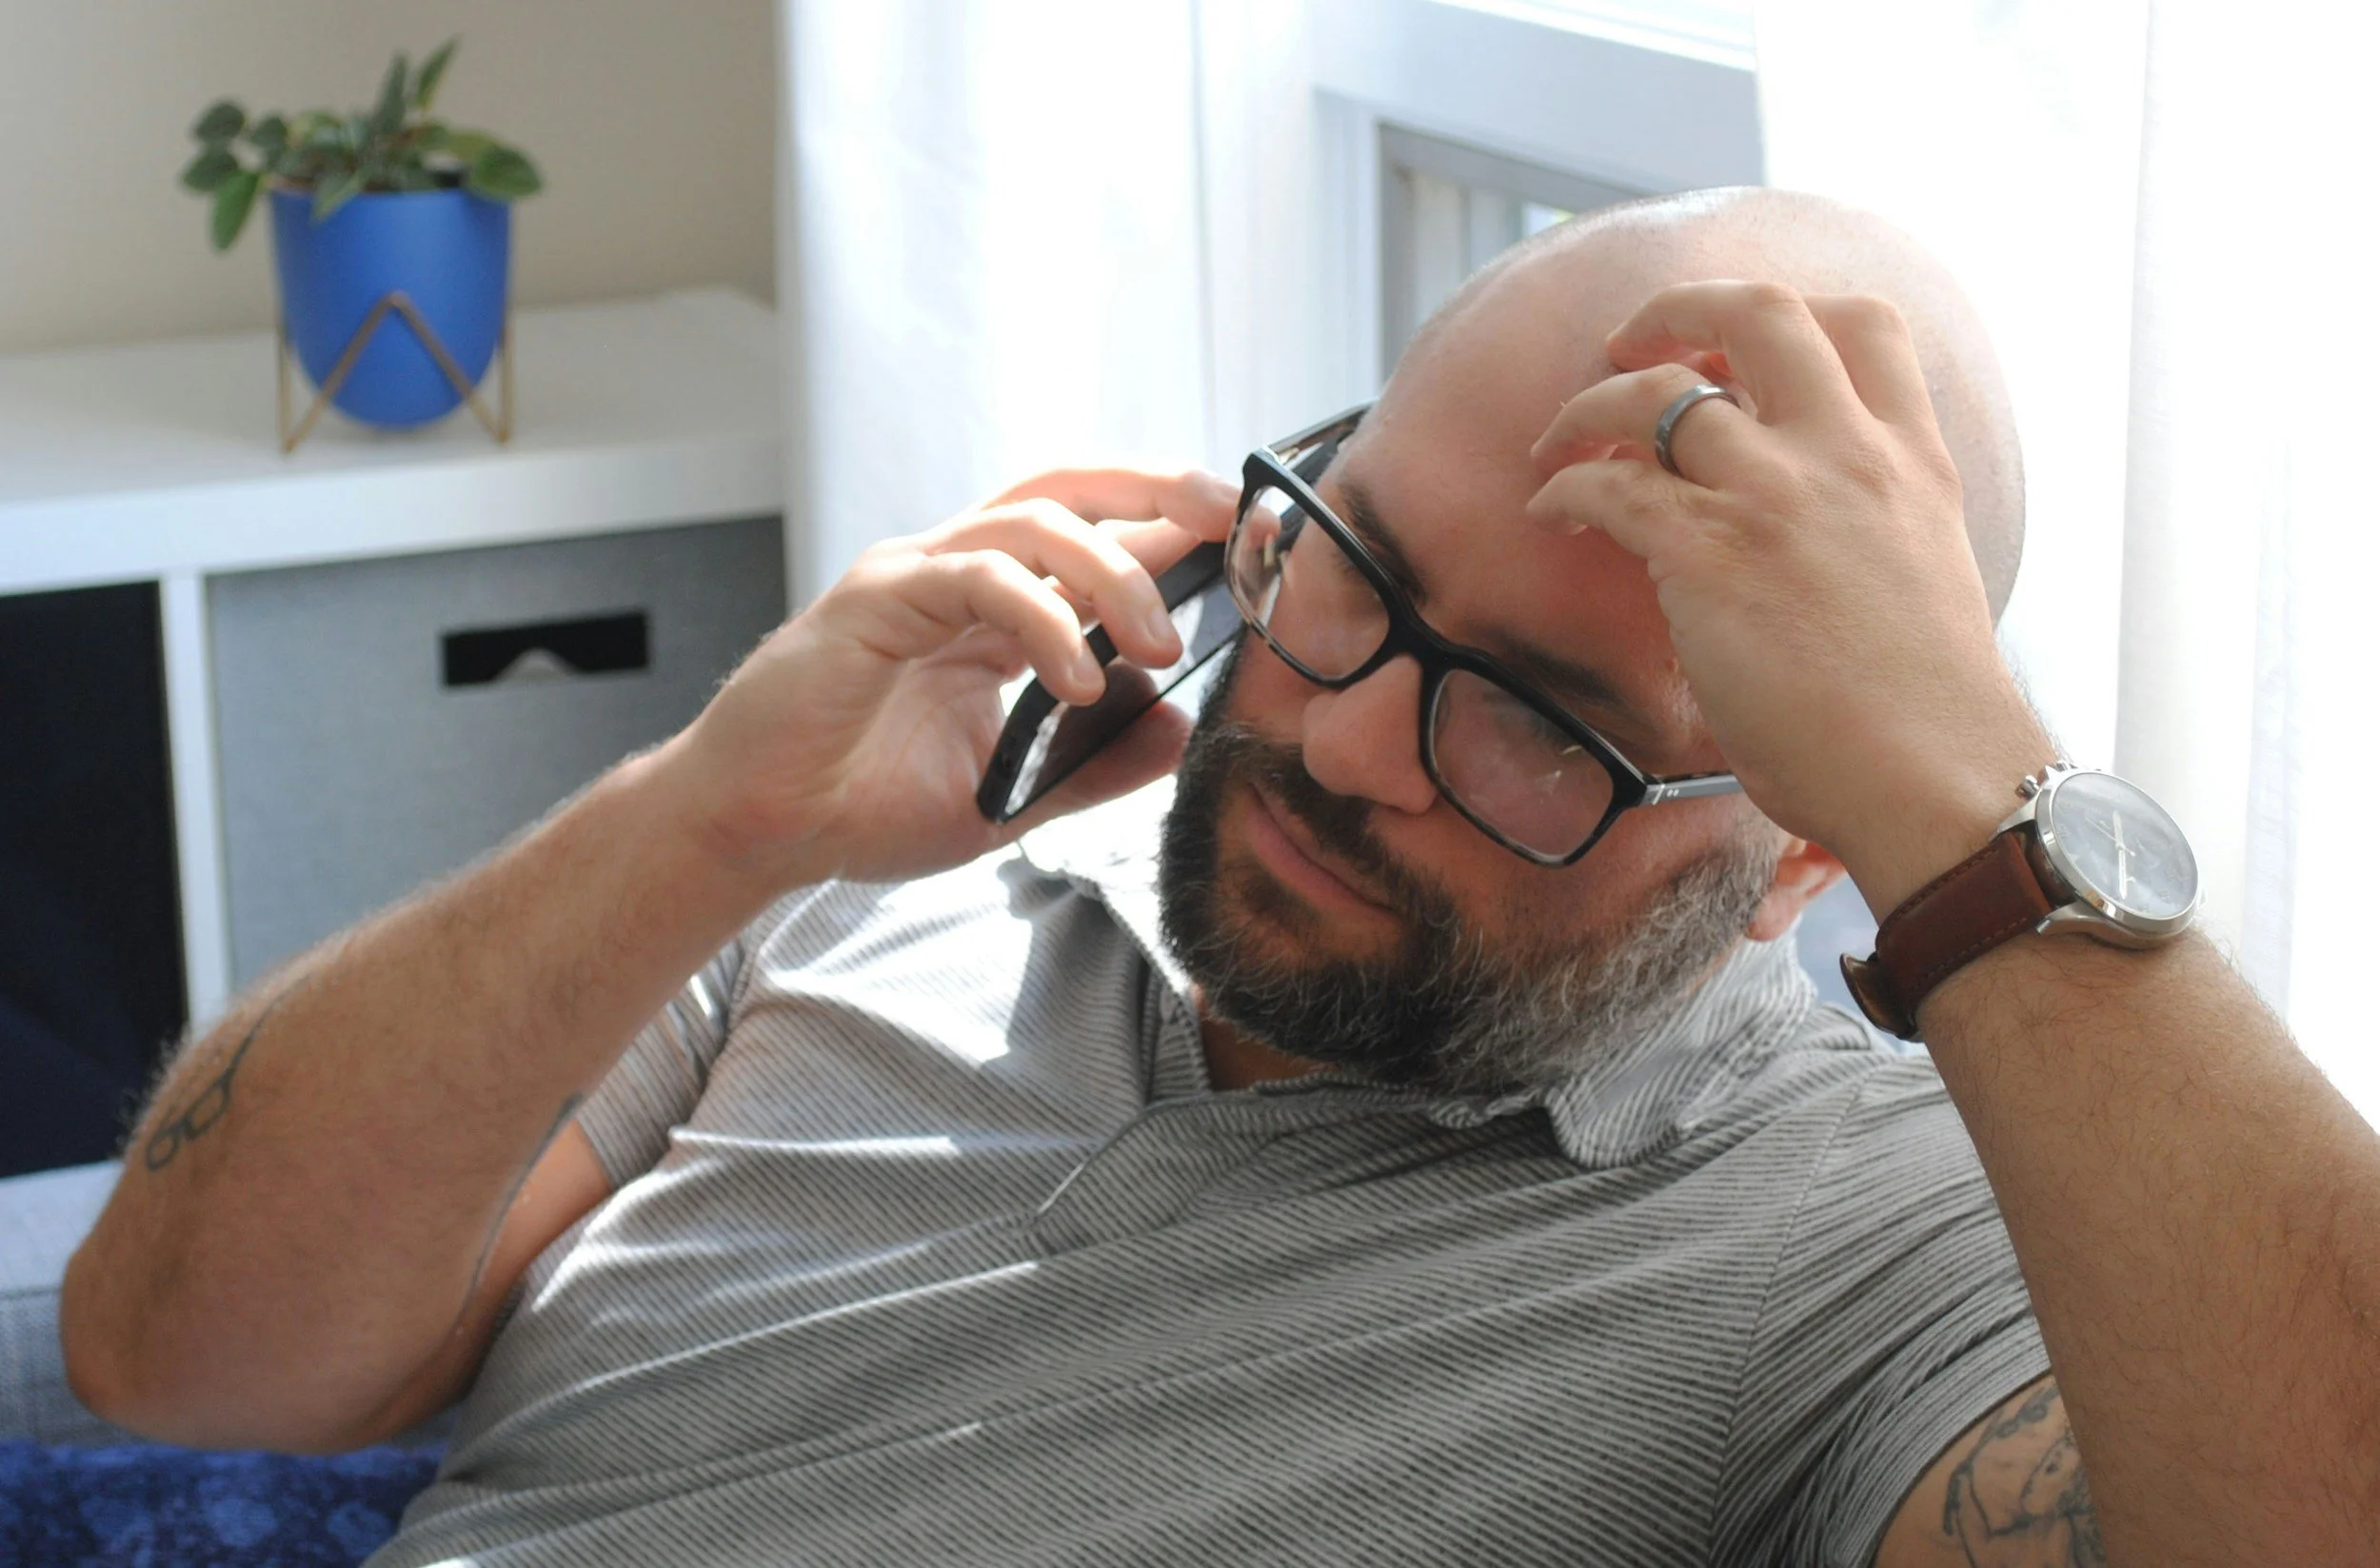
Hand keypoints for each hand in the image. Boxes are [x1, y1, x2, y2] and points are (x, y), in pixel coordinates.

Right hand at [660, 467, 1238, 888]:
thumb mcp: (1009, 796)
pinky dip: (1040, 618)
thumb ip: (1091, 764)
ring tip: (1159, 642)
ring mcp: (913, 577)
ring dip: (1111, 573)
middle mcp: (957, 574)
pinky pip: (975, 579)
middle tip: (1229, 522)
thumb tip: (1178, 730)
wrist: (757, 831)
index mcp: (992, 608)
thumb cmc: (861, 803)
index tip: (1247, 544)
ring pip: (1031, 524)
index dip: (1169, 525)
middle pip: (1069, 490)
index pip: (1092, 534)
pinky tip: (1077, 676)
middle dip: (1157, 489)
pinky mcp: (874, 599)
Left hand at [1525, 282, 2050, 912]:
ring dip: (1592, 403)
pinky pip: (1609, 482)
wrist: (1935, 778)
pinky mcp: (1709, 553)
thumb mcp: (1920, 579)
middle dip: (1679, 305)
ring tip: (1558, 440)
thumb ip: (1862, 529)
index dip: (1790, 311)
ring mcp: (1776, 496)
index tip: (1736, 339)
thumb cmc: (1924, 716)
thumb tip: (1788, 542)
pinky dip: (1566, 485)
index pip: (1864, 324)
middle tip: (1631, 340)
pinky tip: (1552, 510)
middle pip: (1760, 311)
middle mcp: (1846, 456)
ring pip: (1661, 390)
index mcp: (1911, 461)